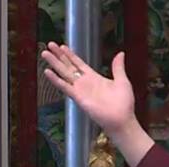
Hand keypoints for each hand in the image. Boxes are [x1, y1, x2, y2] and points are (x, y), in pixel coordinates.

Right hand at [41, 43, 152, 166]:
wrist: (122, 119)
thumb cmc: (124, 103)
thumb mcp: (122, 81)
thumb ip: (118, 67)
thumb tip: (120, 53)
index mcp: (95, 78)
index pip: (79, 64)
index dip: (70, 55)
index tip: (62, 46)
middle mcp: (85, 83)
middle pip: (68, 66)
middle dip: (59, 56)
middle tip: (49, 45)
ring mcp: (80, 90)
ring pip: (64, 73)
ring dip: (54, 63)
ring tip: (44, 53)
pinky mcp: (78, 97)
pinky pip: (65, 87)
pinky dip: (56, 80)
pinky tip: (47, 72)